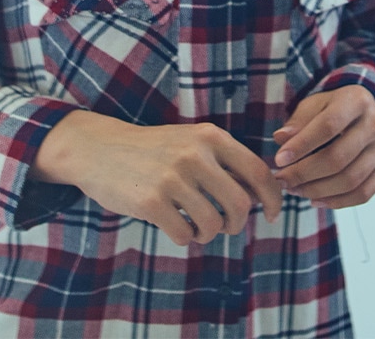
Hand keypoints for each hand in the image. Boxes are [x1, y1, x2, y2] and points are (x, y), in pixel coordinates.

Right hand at [33, 110, 282, 246]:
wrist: (101, 148)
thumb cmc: (156, 150)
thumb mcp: (193, 142)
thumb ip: (224, 162)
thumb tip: (260, 194)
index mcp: (212, 137)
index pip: (257, 171)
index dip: (272, 197)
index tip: (273, 214)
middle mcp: (196, 154)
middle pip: (240, 204)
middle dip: (238, 224)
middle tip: (228, 227)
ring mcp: (173, 177)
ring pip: (213, 223)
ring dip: (209, 234)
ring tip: (199, 228)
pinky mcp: (151, 201)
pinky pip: (185, 234)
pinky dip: (186, 238)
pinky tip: (178, 228)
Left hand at [272, 87, 374, 208]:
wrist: (366, 114)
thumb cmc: (333, 110)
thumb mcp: (315, 105)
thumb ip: (298, 121)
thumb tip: (280, 139)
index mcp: (357, 100)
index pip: (329, 125)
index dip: (302, 145)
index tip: (278, 160)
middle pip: (338, 157)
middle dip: (305, 173)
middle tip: (282, 181)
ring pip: (350, 180)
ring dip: (317, 190)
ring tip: (295, 190)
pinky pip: (363, 193)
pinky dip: (337, 202)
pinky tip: (315, 199)